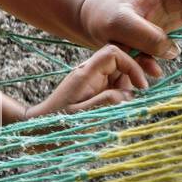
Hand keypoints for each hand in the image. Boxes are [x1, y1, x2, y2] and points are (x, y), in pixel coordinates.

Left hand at [29, 44, 151, 116]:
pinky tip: (113, 111)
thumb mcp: (82, 114)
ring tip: (118, 109)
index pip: (113, 53)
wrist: (39, 128)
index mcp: (85, 74)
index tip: (142, 86)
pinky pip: (112, 87)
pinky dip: (120, 97)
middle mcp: (89, 73)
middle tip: (134, 99)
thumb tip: (127, 94)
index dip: (132, 64)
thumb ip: (105, 101)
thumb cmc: (57, 124)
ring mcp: (91, 81)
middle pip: (119, 63)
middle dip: (132, 78)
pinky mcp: (92, 91)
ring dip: (127, 90)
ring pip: (119, 76)